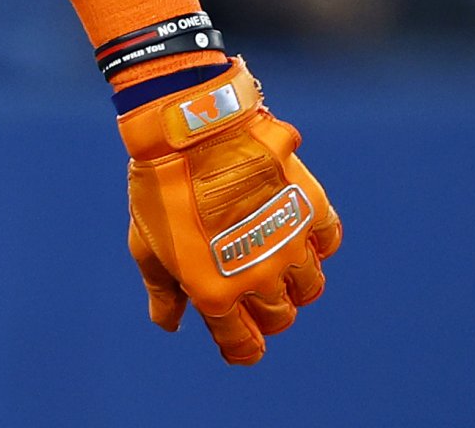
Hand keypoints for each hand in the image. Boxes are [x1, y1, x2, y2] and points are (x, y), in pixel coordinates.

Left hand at [119, 59, 340, 364]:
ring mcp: (289, 242)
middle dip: (268, 314)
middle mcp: (260, 277)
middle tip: (254, 295)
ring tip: (278, 263)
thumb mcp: (146, 244)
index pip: (243, 344)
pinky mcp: (309, 206)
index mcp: (216, 294)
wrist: (188, 127)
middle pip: (280, 317)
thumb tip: (170, 323)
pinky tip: (299, 231)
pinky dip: (317, 243)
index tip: (242, 344)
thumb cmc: (159, 186)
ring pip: (309, 286)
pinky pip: (328, 240)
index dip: (243, 348)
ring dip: (295, 283)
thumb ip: (163, 290)